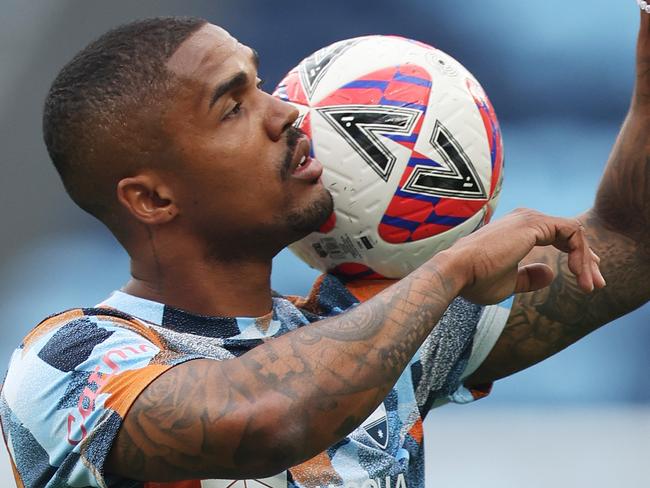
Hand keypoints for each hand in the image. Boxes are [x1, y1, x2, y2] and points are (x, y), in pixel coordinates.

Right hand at [441, 208, 605, 304]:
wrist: (457, 273)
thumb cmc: (476, 279)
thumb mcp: (508, 282)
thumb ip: (529, 277)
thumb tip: (550, 273)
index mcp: (517, 230)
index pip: (557, 236)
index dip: (575, 257)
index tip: (585, 279)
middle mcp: (525, 218)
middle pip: (569, 233)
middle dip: (586, 260)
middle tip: (596, 284)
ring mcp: (530, 218)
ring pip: (574, 233)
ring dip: (586, 260)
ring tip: (589, 285)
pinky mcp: (535, 224)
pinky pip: (572, 232)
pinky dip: (581, 253)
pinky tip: (579, 274)